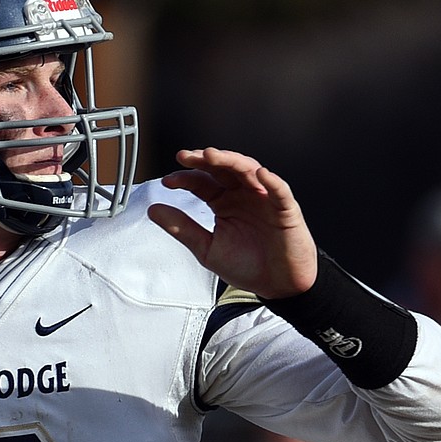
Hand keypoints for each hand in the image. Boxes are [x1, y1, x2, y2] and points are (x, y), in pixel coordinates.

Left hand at [147, 148, 316, 298]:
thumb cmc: (247, 266)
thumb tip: (154, 211)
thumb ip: (181, 228)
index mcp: (223, 202)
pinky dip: (271, 182)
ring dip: (231, 161)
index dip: (185, 178)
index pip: (201, 182)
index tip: (168, 182)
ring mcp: (264, 199)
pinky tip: (260, 174)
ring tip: (212, 156)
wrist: (278, 285)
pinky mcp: (286, 210)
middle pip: (223, 168)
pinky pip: (280, 191)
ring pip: (248, 171)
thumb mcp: (206, 248)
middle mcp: (242, 195)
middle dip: (205, 159)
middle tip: (186, 157)